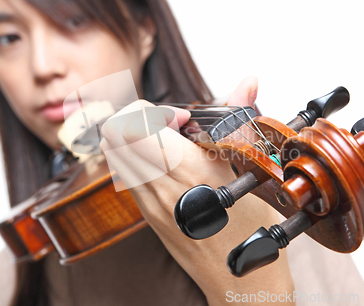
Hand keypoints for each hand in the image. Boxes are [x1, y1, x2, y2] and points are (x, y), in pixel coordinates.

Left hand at [101, 76, 293, 305]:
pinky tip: (172, 163)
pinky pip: (127, 173)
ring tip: (172, 142)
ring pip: (115, 153)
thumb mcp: (248, 171)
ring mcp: (147, 204)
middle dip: (139, 117)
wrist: (240, 283)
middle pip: (113, 135)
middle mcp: (156, 187)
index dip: (149, 110)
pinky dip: (140, 156)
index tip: (182, 118)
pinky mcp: (146, 215)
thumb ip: (239, 118)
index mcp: (184, 171)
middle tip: (172, 125)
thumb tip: (247, 80)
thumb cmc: (250, 230)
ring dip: (136, 136)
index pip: (129, 125)